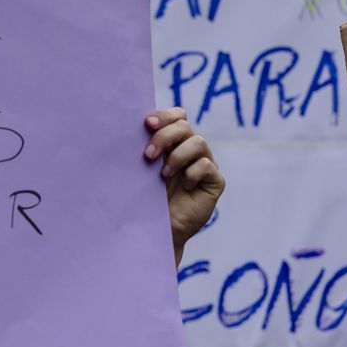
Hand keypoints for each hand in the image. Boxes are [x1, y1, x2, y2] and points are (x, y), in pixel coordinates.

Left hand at [143, 108, 223, 259]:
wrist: (159, 230)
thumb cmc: (147, 199)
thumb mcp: (143, 171)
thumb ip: (144, 149)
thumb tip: (131, 127)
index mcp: (174, 143)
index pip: (178, 116)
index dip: (165, 116)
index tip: (146, 124)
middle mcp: (191, 150)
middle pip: (185, 126)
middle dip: (164, 136)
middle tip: (148, 155)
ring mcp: (205, 165)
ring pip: (198, 142)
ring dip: (177, 156)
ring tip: (163, 175)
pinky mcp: (215, 182)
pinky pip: (207, 166)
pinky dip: (192, 173)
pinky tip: (183, 187)